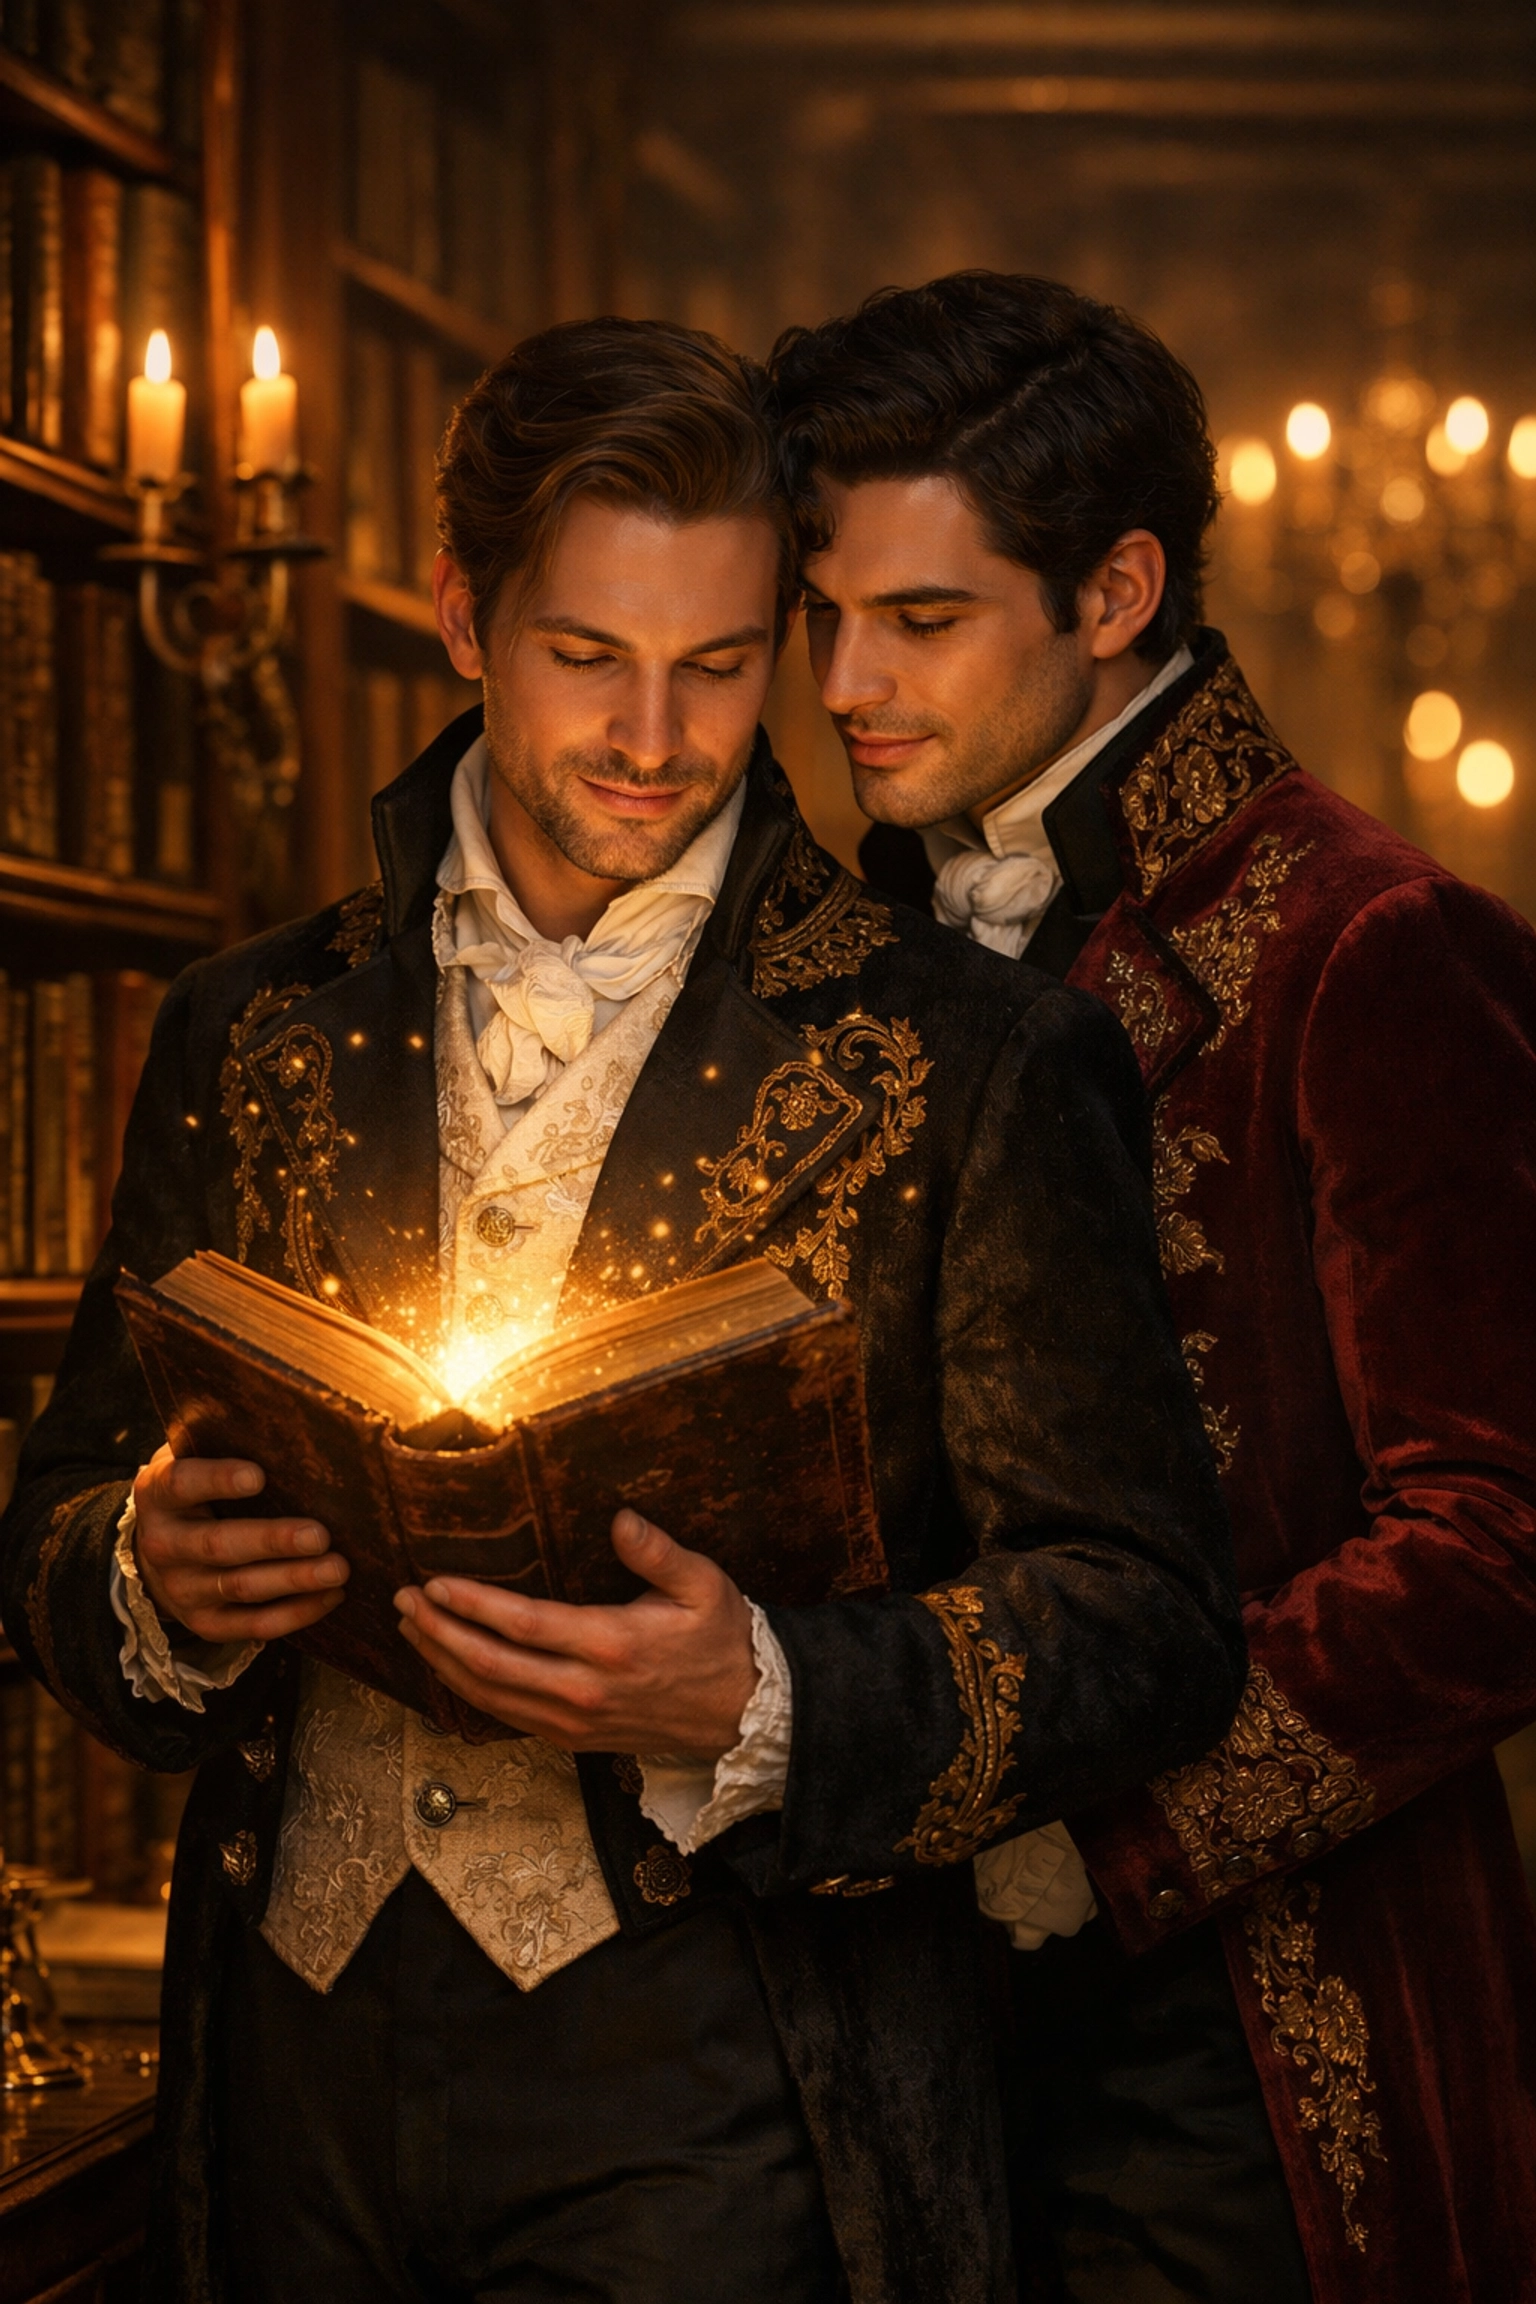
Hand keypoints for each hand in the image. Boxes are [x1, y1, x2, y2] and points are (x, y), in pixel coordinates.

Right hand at [131, 1443, 348, 1643]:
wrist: (159, 1550)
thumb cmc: (196, 1490)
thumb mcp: (194, 1458)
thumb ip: (223, 1442)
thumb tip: (292, 1418)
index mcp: (157, 1494)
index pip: (181, 1483)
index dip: (216, 1480)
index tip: (257, 1476)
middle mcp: (163, 1545)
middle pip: (218, 1545)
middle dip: (272, 1541)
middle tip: (319, 1535)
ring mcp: (182, 1590)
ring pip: (240, 1588)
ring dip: (293, 1580)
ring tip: (337, 1569)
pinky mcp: (206, 1623)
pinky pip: (253, 1626)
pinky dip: (296, 1614)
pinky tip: (331, 1596)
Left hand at [393, 1509, 756, 1758]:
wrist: (746, 1712)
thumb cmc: (723, 1640)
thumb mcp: (703, 1585)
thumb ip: (658, 1552)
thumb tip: (620, 1519)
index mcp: (611, 1645)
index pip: (523, 1625)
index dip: (471, 1605)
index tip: (434, 1583)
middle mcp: (584, 1691)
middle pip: (491, 1665)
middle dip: (438, 1632)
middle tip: (401, 1601)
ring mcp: (575, 1722)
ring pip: (491, 1698)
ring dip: (443, 1662)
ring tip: (411, 1630)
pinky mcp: (574, 1739)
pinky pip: (508, 1717)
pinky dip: (469, 1692)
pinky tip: (450, 1666)